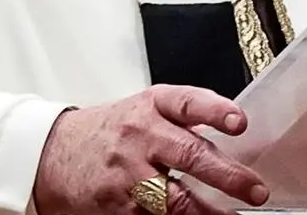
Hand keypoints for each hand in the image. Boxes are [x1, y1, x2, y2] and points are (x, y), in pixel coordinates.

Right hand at [31, 85, 268, 214]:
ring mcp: (128, 173)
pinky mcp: (119, 205)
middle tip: (255, 190)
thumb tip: (233, 135)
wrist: (51, 153)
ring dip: (210, 212)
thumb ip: (181, 119)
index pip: (186, 103)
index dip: (215, 111)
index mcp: (150, 107)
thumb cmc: (106, 133)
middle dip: (227, 176)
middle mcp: (140, 136)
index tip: (239, 123)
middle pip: (189, 154)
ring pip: (177, 199)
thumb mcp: (140, 111)